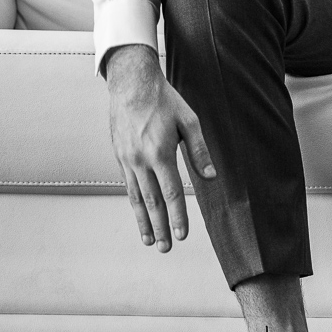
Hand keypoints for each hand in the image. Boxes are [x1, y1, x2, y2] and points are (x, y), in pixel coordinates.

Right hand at [105, 44, 215, 251]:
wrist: (130, 83)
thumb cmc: (164, 100)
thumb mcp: (188, 121)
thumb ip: (199, 151)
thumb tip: (210, 178)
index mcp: (159, 153)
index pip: (172, 193)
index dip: (178, 216)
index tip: (183, 235)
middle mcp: (140, 160)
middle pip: (152, 201)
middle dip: (160, 227)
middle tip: (166, 249)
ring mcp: (127, 159)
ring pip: (137, 198)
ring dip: (144, 222)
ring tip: (150, 241)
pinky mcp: (120, 156)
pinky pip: (128, 186)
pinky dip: (134, 204)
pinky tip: (140, 215)